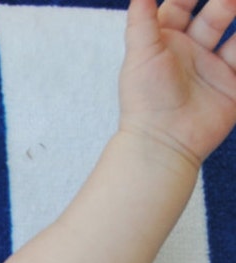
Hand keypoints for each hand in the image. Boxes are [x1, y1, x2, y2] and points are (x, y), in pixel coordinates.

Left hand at [120, 0, 235, 165]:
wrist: (163, 143)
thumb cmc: (145, 100)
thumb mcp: (140, 52)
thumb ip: (142, 17)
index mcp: (166, 42)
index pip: (181, 5)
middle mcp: (191, 53)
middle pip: (214, 15)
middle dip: (225, 2)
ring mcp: (213, 69)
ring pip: (235, 37)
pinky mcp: (231, 87)